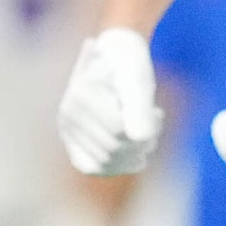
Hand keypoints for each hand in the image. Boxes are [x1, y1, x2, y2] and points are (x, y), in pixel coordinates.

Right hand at [58, 29, 162, 175]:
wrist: (114, 57)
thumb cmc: (130, 64)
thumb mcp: (139, 78)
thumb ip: (139, 106)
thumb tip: (142, 138)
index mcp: (81, 91)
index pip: (119, 128)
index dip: (147, 127)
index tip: (157, 114)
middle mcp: (68, 111)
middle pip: (113, 147)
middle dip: (143, 142)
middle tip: (156, 125)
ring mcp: (67, 129)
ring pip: (105, 161)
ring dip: (134, 154)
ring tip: (149, 139)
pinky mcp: (71, 142)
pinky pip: (92, 168)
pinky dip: (119, 165)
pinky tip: (137, 156)